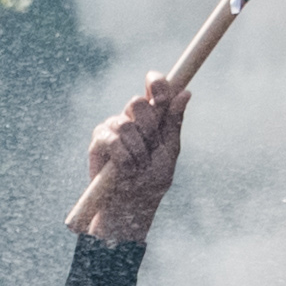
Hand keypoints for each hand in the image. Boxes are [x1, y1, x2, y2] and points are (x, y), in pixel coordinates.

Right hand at [75, 73, 187, 244]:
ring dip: (137, 148)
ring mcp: (113, 128)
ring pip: (125, 123)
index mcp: (154, 118)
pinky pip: (112, 139)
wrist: (130, 204)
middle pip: (137, 103)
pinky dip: (123, 156)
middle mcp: (132, 119)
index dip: (156, 83)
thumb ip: (174, 122)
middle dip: (148, 126)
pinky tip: (126, 169)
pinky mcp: (98, 140)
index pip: (156, 90)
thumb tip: (186, 92)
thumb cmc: (152, 180)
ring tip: (138, 166)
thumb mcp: (169, 151)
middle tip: (150, 146)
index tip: (154, 81)